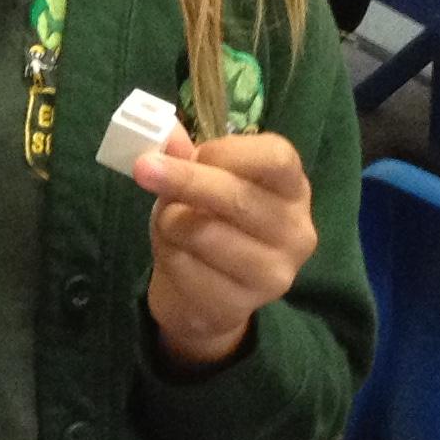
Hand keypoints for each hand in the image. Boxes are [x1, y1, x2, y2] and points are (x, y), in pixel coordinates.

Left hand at [134, 128, 318, 369]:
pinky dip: (168, 255)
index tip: (193, 152)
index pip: (277, 158)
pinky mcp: (243, 304)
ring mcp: (274, 272)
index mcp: (292, 188)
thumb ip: (188, 157)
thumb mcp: (198, 181)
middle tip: (143, 169)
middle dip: (185, 180)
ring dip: (170, 222)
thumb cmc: (205, 221)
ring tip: (169, 223)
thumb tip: (168, 134)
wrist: (204, 293)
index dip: (229, 151)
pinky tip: (175, 256)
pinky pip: (187, 268)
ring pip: (204, 233)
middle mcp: (296, 231)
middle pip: (238, 196)